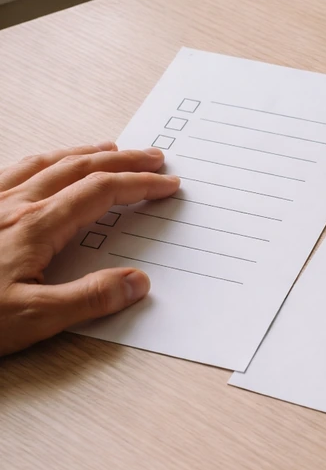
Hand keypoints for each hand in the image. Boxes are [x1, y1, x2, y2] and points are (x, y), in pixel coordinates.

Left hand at [0, 142, 179, 355]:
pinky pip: (12, 169)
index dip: (140, 185)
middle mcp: (13, 204)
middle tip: (153, 156)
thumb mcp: (33, 319)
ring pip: (45, 162)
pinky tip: (42, 165)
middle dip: (123, 160)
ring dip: (84, 152)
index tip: (167, 184)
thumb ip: (90, 299)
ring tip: (108, 150)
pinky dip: (42, 160)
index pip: (102, 193)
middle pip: (80, 167)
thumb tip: (137, 283)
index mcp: (36, 226)